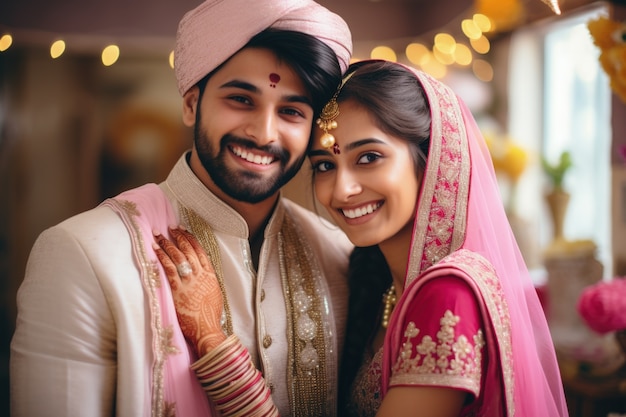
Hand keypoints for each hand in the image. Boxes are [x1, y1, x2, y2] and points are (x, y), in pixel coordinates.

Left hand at [153, 226, 225, 355]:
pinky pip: (168, 268)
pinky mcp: (178, 289)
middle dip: (178, 236)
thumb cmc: (210, 316)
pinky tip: (155, 249)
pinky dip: (162, 257)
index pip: (200, 251)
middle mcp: (200, 274)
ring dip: (168, 243)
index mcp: (210, 275)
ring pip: (178, 256)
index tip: (184, 230)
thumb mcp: (214, 294)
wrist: (206, 329)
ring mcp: (189, 281)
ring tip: (159, 234)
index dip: (191, 239)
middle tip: (170, 227)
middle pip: (188, 250)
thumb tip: (201, 274)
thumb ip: (207, 281)